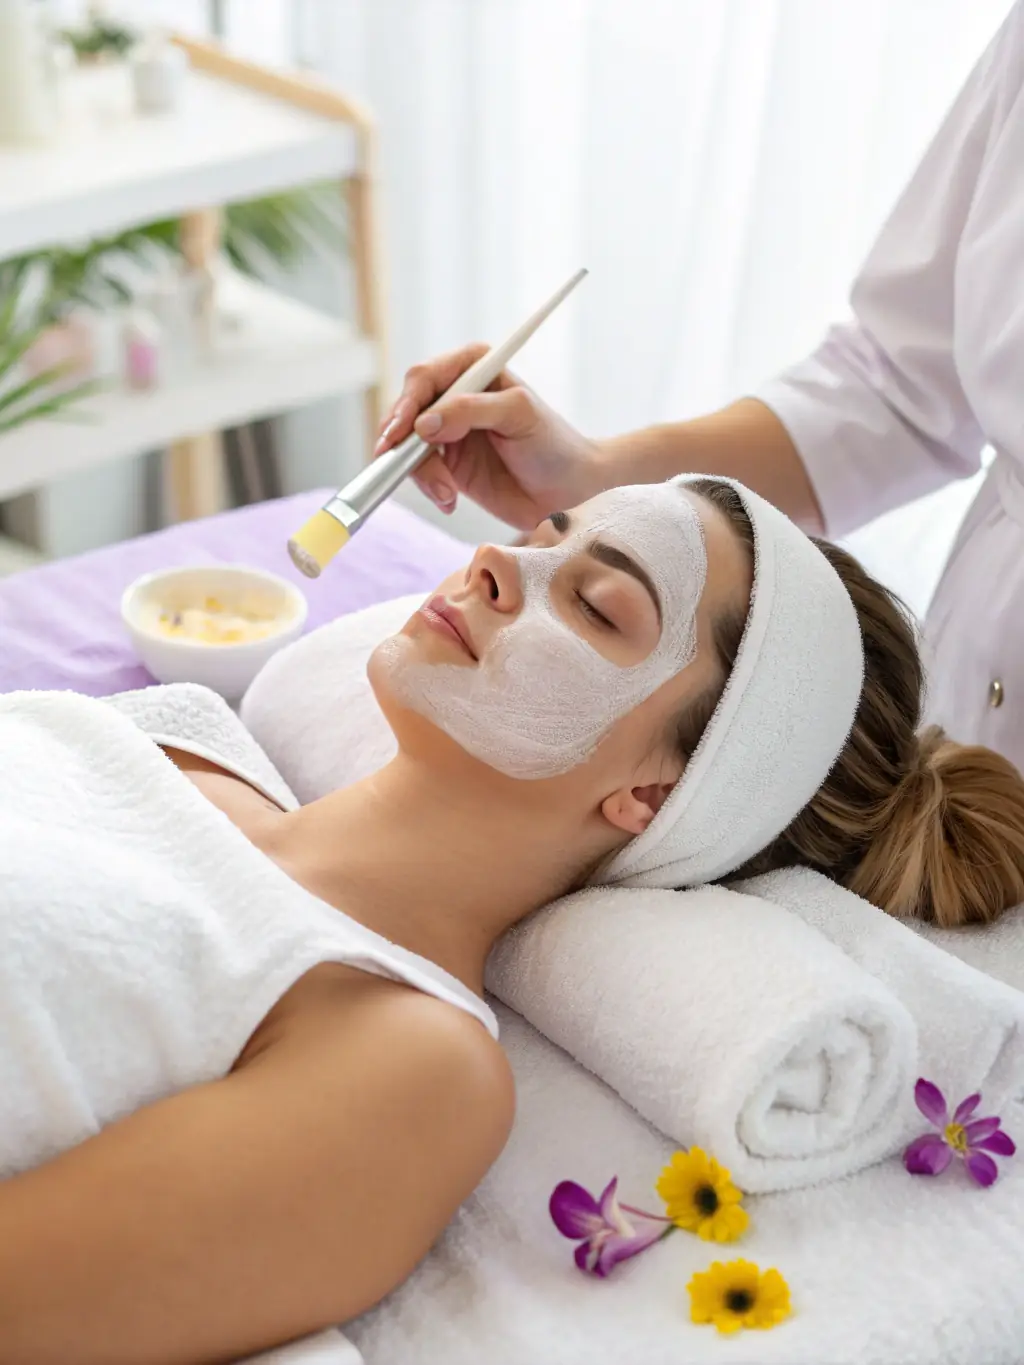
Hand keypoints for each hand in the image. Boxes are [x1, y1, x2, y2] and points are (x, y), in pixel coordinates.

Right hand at [374, 342, 605, 530]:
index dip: (407, 403)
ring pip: (408, 445)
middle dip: (403, 442)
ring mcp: (449, 431)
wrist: (571, 492)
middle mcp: (456, 396)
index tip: (400, 432)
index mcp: (474, 369)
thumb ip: (472, 411)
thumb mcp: (519, 416)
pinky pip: (419, 472)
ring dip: (419, 472)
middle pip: (407, 411)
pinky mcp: (448, 465)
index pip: (425, 377)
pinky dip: (428, 487)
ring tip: (446, 493)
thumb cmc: (554, 446)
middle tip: (400, 466)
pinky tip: (449, 500)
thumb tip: (424, 423)